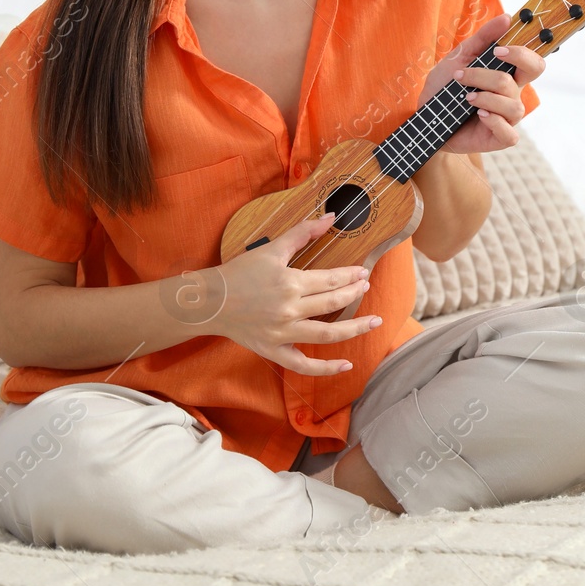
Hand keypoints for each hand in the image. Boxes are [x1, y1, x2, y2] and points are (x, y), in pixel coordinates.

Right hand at [204, 212, 380, 375]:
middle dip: (354, 294)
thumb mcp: (271, 248)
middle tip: (366, 287)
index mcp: (290, 283)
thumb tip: (330, 217)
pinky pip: (303, 365)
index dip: (350, 276)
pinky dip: (326, 368)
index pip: (331, 280)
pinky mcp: (274, 350)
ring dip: (355, 329)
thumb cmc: (239, 272)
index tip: (362, 273)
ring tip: (374, 322)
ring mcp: (282, 333)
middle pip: (333, 304)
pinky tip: (347, 364)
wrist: (210, 300)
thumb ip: (302, 233)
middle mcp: (289, 310)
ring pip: (327, 335)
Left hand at [417, 13, 545, 155]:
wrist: (425, 116)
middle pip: (527, 79)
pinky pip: (509, 133)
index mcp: (508, 75)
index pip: (533, 63)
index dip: (523, 54)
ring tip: (465, 97)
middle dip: (495, 74)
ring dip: (486, 97)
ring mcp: (507, 118)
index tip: (499, 50)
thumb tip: (507, 18)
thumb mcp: (459, 57)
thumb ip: (483, 38)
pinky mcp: (498, 138)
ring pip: (514, 105)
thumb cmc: (445, 86)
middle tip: (468, 75)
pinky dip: (495, 122)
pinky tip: (478, 115)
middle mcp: (512, 95)